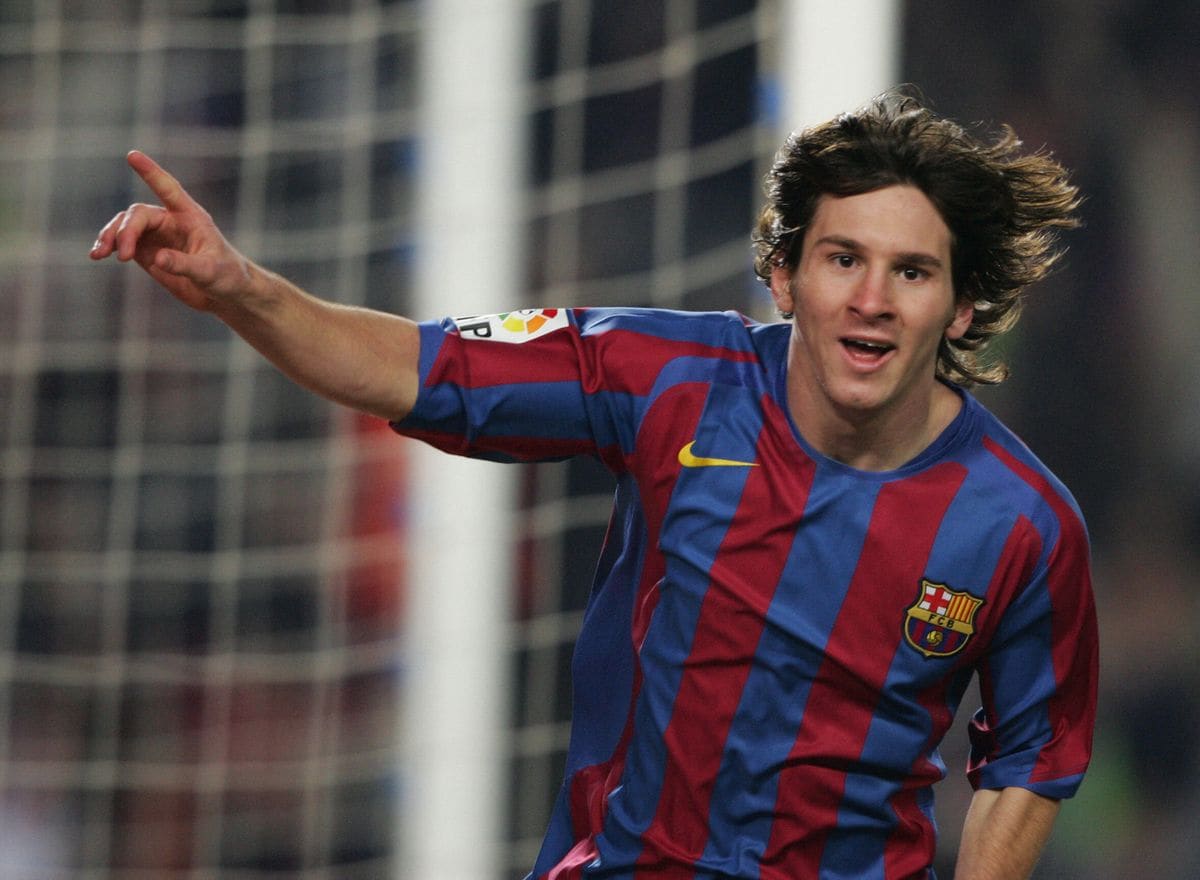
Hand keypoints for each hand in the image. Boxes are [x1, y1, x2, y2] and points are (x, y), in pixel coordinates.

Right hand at [89, 150, 253, 310]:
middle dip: (126, 231)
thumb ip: (184, 264)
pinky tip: (97, 255)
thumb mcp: (209, 272)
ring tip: (99, 254)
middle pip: (138, 214)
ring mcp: (156, 235)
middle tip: (124, 256)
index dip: (151, 172)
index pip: (168, 188)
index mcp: (190, 216)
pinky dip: (108, 246)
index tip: (132, 155)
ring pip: (124, 226)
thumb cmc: (226, 276)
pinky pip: (121, 242)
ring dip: (110, 237)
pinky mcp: (146, 251)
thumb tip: (156, 258)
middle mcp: (170, 220)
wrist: (224, 292)